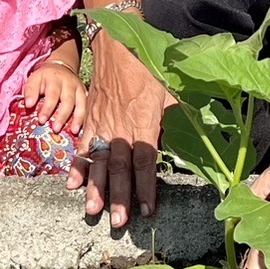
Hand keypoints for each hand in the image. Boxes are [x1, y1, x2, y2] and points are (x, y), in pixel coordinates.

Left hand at [20, 59, 86, 135]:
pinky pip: (87, 106)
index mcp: (55, 79)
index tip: (41, 120)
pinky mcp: (85, 94)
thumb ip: (30, 91)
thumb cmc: (45, 77)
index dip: (47, 108)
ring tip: (74, 131)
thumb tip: (29, 105)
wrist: (61, 66)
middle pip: (68, 100)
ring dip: (78, 118)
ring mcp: (79, 88)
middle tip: (56, 129)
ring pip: (81, 103)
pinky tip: (82, 127)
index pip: (52, 95)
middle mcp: (69, 83)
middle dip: (62, 116)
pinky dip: (85, 117)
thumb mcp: (34, 79)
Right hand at [69, 31, 172, 227]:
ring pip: (97, 161)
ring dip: (95, 188)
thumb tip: (198, 138)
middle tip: (117, 222)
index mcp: (144, 123)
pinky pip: (81, 146)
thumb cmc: (149, 69)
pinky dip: (76, 166)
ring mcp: (102, 125)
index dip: (146, 187)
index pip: (145, 162)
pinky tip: (71, 184)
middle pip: (119, 168)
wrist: (117, 46)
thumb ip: (178, 118)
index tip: (147, 211)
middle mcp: (121, 128)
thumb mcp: (171, 91)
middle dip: (118, 197)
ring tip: (92, 210)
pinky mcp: (90, 120)